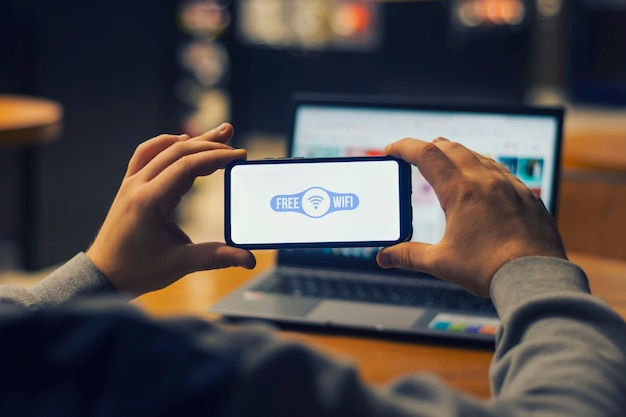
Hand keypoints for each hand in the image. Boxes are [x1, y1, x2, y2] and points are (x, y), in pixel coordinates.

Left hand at [86, 123, 255, 295]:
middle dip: (209, 144)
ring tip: (215, 134)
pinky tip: (182, 142)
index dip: (216, 157)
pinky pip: (146, 154)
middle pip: (177, 151)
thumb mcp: (179, 263)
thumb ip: (216, 257)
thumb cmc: (137, 270)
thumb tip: (247, 259)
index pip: (187, 166)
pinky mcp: (130, 186)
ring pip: (162, 149)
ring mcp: (131, 183)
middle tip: (233, 140)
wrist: (104, 275)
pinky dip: (166, 145)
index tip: (238, 156)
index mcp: (149, 201)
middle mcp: (137, 186)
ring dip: (190, 140)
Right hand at [376, 137, 566, 296]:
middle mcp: (486, 181)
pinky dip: (483, 167)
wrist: (534, 279)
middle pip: (451, 148)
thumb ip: (409, 256)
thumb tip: (385, 257)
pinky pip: (501, 170)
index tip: (392, 148)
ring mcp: (510, 186)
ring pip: (478, 156)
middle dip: (428, 147)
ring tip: (445, 161)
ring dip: (456, 154)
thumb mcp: (441, 262)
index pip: (426, 155)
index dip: (404, 147)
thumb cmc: (490, 270)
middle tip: (414, 154)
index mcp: (461, 191)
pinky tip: (481, 178)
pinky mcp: (527, 196)